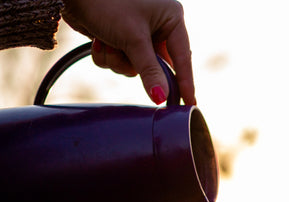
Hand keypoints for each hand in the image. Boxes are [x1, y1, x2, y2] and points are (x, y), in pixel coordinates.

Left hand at [61, 0, 195, 105]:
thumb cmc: (107, 4)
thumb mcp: (133, 39)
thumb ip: (150, 71)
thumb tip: (162, 98)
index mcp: (171, 18)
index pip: (182, 57)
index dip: (185, 83)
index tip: (190, 104)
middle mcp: (158, 25)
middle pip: (157, 65)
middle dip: (136, 65)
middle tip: (128, 60)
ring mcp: (138, 33)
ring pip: (135, 67)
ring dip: (118, 61)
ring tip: (106, 42)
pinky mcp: (121, 38)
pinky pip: (121, 61)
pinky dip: (108, 57)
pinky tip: (98, 41)